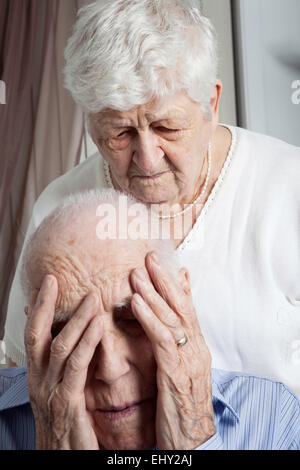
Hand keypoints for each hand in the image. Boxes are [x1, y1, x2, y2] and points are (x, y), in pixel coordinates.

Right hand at [24, 274, 101, 449]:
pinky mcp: (67, 403)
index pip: (34, 335)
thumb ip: (66, 369)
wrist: (62, 462)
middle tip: (56, 279)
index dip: (39, 307)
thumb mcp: (61, 394)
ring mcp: (50, 392)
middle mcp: (39, 381)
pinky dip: (87, 342)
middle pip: (38, 334)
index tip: (48, 283)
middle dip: (46, 304)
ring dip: (76, 318)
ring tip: (92, 296)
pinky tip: (98, 325)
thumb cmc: (67, 429)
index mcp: (38, 377)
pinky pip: (76, 366)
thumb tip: (76, 344)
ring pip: (59, 346)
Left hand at [130, 252, 215, 449]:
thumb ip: (173, 344)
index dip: (174, 284)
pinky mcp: (176, 373)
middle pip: (181, 306)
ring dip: (154, 293)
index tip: (160, 262)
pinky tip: (137, 303)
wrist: (192, 440)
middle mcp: (196, 349)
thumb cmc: (182, 405)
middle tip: (149, 257)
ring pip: (172, 318)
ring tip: (137, 273)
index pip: (187, 308)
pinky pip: (163, 339)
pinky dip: (150, 318)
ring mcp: (189, 359)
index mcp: (197, 347)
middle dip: (165, 280)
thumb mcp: (180, 370)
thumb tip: (166, 323)